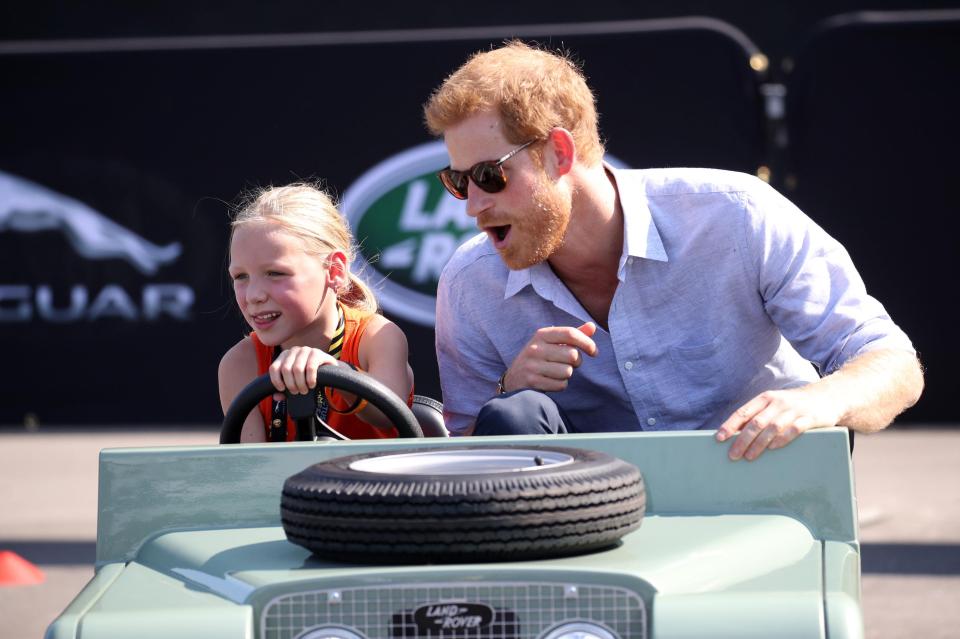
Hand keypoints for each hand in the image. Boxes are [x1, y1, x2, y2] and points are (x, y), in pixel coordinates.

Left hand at [268, 346, 339, 399]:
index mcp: (284, 355)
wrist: (328, 370)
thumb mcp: (295, 382)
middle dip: (291, 384)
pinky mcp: (317, 353)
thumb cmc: (308, 376)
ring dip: (301, 383)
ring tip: (304, 390)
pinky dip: (310, 379)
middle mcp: (293, 350)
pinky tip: (312, 385)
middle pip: (286, 370)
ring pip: (297, 369)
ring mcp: (305, 350)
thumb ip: (284, 389)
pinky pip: (310, 367)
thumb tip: (276, 396)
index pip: (274, 368)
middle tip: (297, 392)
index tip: (282, 389)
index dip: (276, 381)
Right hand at [503, 322, 597, 392]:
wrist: (514, 378)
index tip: (594, 352)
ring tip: (556, 372)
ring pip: (568, 371)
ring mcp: (532, 365)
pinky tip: (550, 381)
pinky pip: (560, 385)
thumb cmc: (539, 358)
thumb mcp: (552, 343)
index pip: (570, 333)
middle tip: (568, 363)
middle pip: (573, 355)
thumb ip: (572, 336)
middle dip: (577, 362)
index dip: (587, 343)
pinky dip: (560, 385)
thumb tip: (592, 326)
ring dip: (567, 374)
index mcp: (542, 334)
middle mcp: (535, 348)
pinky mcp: (532, 381)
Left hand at [715, 386, 842, 460]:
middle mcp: (778, 402)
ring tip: (749, 457)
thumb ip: (758, 415)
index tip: (719, 438)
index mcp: (766, 398)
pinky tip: (772, 449)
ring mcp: (794, 410)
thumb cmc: (794, 404)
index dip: (730, 425)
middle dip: (742, 440)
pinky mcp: (809, 418)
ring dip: (759, 444)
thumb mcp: (775, 404)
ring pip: (772, 428)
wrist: (828, 396)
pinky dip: (781, 440)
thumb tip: (735, 434)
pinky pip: (793, 430)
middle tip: (733, 455)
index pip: (743, 412)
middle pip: (756, 423)